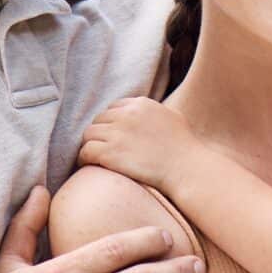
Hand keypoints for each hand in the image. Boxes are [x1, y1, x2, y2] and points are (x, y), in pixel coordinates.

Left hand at [77, 96, 197, 190]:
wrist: (186, 168)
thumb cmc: (185, 148)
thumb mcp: (172, 118)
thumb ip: (155, 112)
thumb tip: (147, 113)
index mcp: (141, 104)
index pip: (113, 108)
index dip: (111, 123)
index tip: (112, 136)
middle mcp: (126, 115)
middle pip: (98, 120)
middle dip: (99, 134)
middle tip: (101, 148)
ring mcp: (116, 133)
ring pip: (88, 135)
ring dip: (90, 145)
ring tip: (93, 158)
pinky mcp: (109, 153)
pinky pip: (86, 151)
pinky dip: (84, 158)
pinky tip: (89, 165)